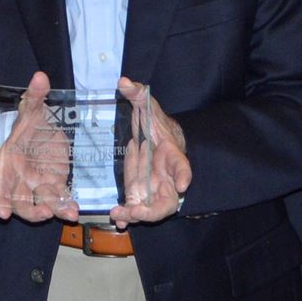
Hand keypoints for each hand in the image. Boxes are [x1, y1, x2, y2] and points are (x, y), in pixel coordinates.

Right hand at [0, 72, 76, 223]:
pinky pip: (58, 199)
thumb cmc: (29, 122)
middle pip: (19, 201)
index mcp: (6, 160)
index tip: (3, 212)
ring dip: (51, 211)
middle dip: (29, 211)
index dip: (0, 197)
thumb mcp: (31, 108)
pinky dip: (64, 205)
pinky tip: (74, 210)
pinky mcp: (54, 186)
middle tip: (43, 213)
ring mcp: (36, 184)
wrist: (42, 130)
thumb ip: (34, 96)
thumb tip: (40, 77)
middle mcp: (18, 177)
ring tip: (67, 213)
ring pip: (40, 204)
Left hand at [108, 79, 189, 225]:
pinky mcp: (140, 193)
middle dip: (155, 209)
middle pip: (170, 200)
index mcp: (173, 155)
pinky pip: (137, 209)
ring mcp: (153, 188)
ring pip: (152, 209)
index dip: (184, 175)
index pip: (183, 166)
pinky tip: (117, 219)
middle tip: (138, 210)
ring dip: (138, 216)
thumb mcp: (147, 105)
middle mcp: (167, 177)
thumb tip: (123, 82)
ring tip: (120, 215)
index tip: (183, 184)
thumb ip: (137, 93)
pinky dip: (128, 216)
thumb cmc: (155, 123)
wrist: (154, 137)